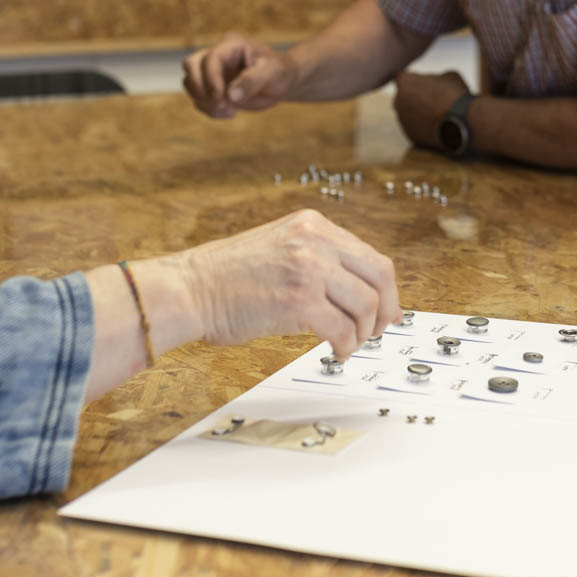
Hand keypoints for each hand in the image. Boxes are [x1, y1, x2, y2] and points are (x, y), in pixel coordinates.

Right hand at [176, 210, 398, 357]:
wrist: (190, 289)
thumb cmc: (227, 276)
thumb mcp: (280, 246)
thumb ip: (318, 258)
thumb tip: (358, 291)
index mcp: (313, 225)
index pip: (370, 256)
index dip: (386, 289)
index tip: (386, 310)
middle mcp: (316, 241)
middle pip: (380, 276)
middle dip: (386, 310)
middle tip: (377, 331)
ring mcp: (309, 270)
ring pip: (366, 306)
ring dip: (363, 333)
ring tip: (349, 344)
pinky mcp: (299, 301)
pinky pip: (343, 329)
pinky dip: (345, 346)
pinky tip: (335, 351)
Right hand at [182, 33, 297, 118]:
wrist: (282, 81)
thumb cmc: (279, 72)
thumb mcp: (273, 73)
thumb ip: (253, 81)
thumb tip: (231, 95)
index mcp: (231, 45)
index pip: (211, 58)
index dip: (212, 78)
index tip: (222, 98)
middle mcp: (217, 55)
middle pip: (191, 65)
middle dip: (200, 87)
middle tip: (221, 103)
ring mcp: (212, 71)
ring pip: (189, 82)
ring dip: (203, 100)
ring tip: (228, 110)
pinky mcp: (212, 87)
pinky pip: (198, 99)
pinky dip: (208, 110)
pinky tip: (229, 113)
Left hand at [392, 70, 468, 149]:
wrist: (460, 124)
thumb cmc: (454, 95)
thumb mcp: (450, 76)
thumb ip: (437, 77)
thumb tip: (438, 82)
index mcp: (406, 82)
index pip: (404, 78)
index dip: (415, 80)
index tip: (425, 84)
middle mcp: (398, 101)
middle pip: (404, 97)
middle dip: (415, 97)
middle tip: (433, 99)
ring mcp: (402, 120)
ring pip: (408, 114)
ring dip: (419, 113)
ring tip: (439, 113)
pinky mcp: (409, 135)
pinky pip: (415, 128)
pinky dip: (423, 127)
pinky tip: (438, 125)